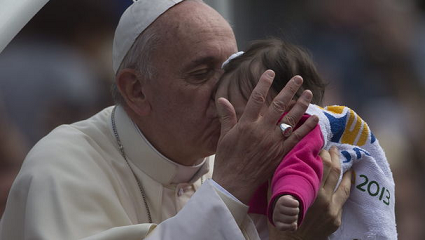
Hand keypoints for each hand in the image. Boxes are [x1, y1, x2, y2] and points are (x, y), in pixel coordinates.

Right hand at [213, 70, 317, 203]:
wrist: (234, 183)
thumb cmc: (226, 160)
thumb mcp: (224, 136)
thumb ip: (226, 116)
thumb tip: (222, 99)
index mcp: (246, 124)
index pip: (257, 98)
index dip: (264, 83)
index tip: (270, 72)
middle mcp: (262, 130)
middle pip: (278, 105)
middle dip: (289, 89)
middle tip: (298, 78)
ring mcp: (273, 141)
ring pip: (291, 118)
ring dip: (301, 104)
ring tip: (308, 92)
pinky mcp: (281, 152)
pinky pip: (296, 137)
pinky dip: (306, 127)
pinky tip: (314, 118)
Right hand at [271, 147, 352, 239]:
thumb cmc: (281, 220)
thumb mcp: (275, 197)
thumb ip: (278, 179)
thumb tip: (280, 160)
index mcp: (311, 191)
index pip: (323, 166)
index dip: (324, 155)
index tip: (321, 148)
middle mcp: (325, 199)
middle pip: (335, 172)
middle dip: (336, 158)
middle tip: (334, 149)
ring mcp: (333, 210)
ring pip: (344, 186)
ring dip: (347, 173)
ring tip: (348, 164)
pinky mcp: (336, 219)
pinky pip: (342, 201)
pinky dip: (344, 190)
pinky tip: (345, 184)